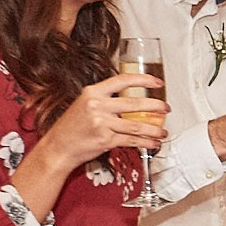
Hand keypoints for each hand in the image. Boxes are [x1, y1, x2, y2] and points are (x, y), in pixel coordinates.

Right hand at [44, 74, 166, 168]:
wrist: (59, 146)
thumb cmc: (72, 126)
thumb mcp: (85, 104)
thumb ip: (106, 100)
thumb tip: (133, 101)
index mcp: (93, 92)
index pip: (123, 80)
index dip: (144, 80)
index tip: (158, 82)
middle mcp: (97, 105)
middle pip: (135, 103)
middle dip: (156, 106)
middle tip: (166, 108)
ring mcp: (101, 123)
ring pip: (136, 125)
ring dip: (154, 129)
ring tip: (163, 131)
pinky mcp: (105, 139)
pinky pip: (131, 140)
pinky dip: (146, 142)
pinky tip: (153, 142)